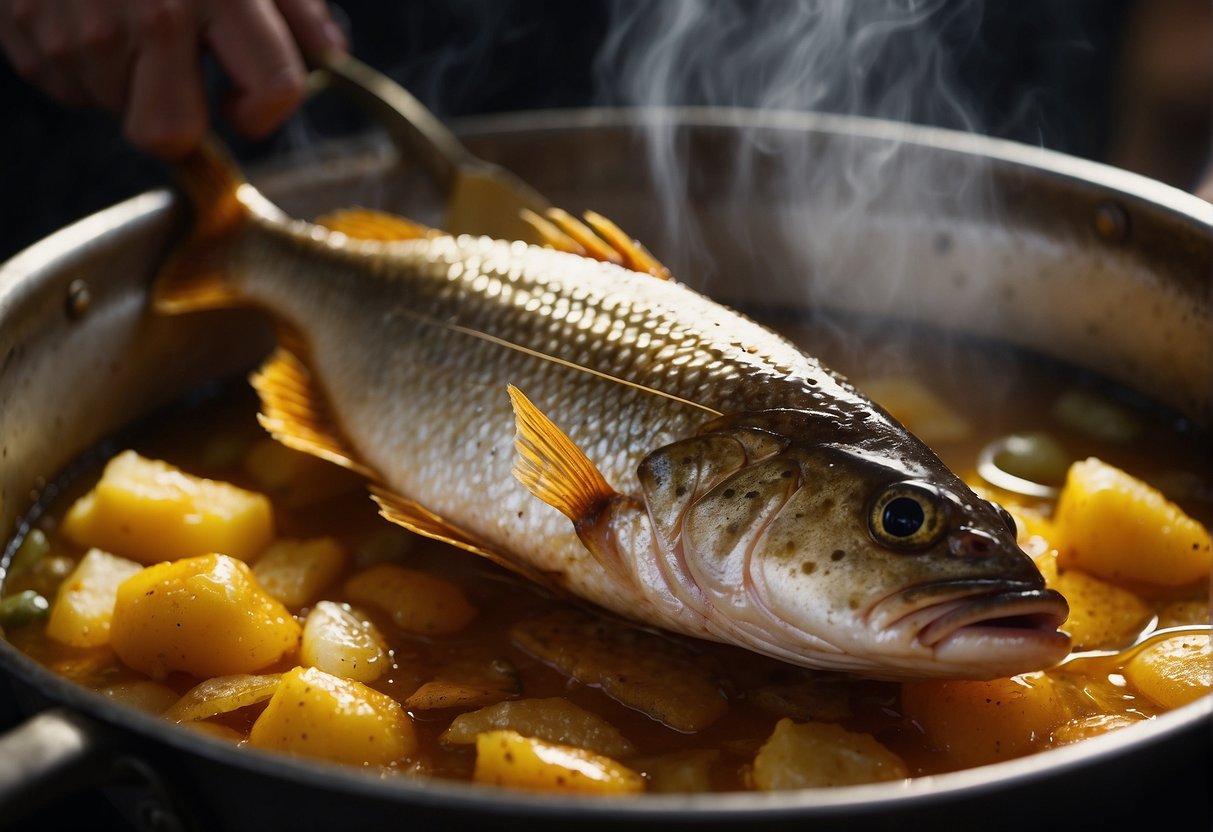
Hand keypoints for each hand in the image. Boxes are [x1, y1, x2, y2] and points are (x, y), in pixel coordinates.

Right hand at [0, 0, 346, 157]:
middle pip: (168, 134)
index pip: (273, 90)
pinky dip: (82, 62)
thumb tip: (330, 53)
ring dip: (126, 80)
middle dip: (180, 122)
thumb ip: (295, 2)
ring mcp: (82, 24)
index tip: (243, 102)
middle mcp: (152, 13)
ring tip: (124, 19)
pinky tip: (87, 11)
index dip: (263, 113)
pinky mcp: (27, 27)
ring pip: (114, 107)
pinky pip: (68, 86)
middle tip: (176, 79)